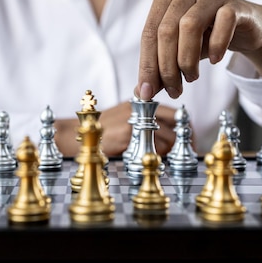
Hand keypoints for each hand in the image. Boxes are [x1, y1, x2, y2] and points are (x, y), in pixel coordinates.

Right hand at [54, 103, 183, 156]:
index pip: (171, 110)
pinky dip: (158, 154)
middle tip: (189, 150)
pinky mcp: (125, 135)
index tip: (190, 137)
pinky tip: (154, 160)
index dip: (184, 124)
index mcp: (137, 102)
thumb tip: (167, 135)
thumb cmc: (98, 132)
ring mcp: (131, 120)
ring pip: (166, 134)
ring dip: (172, 149)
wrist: (71, 136)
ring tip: (169, 159)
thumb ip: (141, 121)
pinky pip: (152, 146)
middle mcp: (136, 108)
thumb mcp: (121, 119)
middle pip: (174, 120)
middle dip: (185, 137)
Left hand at [135, 0, 261, 99]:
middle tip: (173, 90)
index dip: (146, 66)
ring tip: (191, 77)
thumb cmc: (207, 35)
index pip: (148, 33)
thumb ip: (160, 67)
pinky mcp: (233, 2)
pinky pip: (222, 23)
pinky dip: (216, 46)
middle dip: (166, 68)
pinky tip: (214, 60)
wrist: (248, 27)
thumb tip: (142, 92)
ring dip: (187, 60)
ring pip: (189, 26)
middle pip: (166, 31)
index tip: (147, 93)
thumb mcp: (179, 49)